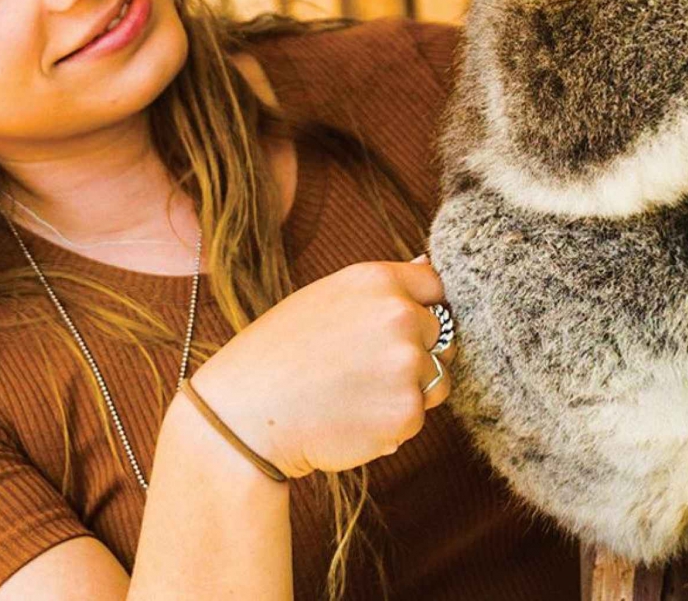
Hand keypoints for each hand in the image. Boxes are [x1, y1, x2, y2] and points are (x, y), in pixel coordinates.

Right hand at [186, 257, 454, 477]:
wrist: (245, 416)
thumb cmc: (277, 354)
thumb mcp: (325, 298)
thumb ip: (380, 289)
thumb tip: (427, 264)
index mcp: (378, 280)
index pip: (436, 286)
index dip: (422, 308)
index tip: (394, 329)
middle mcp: (401, 316)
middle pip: (442, 335)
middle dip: (417, 352)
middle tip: (363, 368)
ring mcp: (407, 365)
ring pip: (438, 379)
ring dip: (409, 390)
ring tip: (356, 393)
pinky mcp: (407, 412)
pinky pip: (418, 416)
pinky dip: (393, 423)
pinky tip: (352, 417)